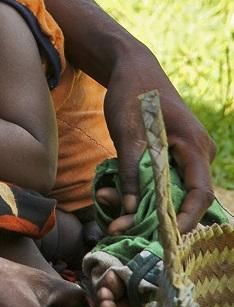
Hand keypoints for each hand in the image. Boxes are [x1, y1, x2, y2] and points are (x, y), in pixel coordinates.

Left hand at [104, 50, 214, 233]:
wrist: (133, 68)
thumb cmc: (132, 94)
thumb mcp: (126, 133)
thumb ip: (130, 173)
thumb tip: (130, 211)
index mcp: (195, 146)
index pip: (200, 194)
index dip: (185, 219)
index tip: (164, 238)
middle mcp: (200, 153)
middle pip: (186, 197)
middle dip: (155, 214)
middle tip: (119, 224)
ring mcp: (190, 154)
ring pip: (173, 189)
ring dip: (145, 201)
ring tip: (108, 201)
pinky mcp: (177, 154)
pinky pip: (166, 178)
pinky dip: (144, 188)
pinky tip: (116, 191)